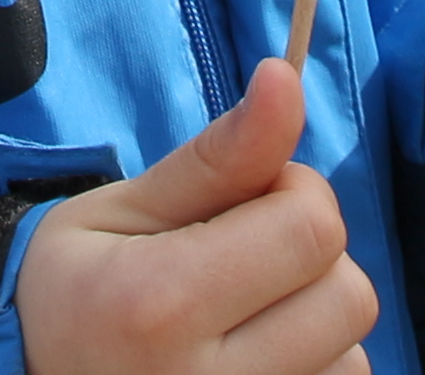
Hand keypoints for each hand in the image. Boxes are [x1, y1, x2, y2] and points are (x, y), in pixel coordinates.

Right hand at [21, 62, 375, 374]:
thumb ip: (216, 156)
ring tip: (244, 317)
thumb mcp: (122, 210)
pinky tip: (255, 356)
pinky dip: (311, 365)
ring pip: (352, 356)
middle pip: (349, 297)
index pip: (311, 228)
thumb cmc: (72, 292)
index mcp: (161, 303)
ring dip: (314, 321)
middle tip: (245, 257)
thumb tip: (286, 78)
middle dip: (311, 257)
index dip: (294, 191)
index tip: (247, 198)